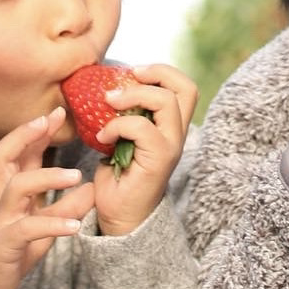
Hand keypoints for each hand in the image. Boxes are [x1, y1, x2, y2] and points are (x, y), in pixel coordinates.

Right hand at [0, 108, 94, 288]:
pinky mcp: (6, 242)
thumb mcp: (41, 226)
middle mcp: (2, 198)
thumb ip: (63, 207)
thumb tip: (91, 188)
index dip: (35, 130)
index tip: (57, 111)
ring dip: (47, 177)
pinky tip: (75, 227)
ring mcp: (2, 219)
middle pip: (3, 155)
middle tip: (49, 120)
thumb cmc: (10, 249)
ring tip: (76, 177)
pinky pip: (29, 229)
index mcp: (10, 190)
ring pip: (18, 187)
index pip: (18, 151)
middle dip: (24, 135)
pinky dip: (54, 225)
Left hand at [91, 63, 196, 235]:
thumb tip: (106, 87)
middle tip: (126, 79)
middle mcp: (177, 133)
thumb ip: (125, 114)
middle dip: (155, 74)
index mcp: (171, 125)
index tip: (134, 72)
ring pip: (165, 102)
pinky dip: (117, 125)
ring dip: (132, 96)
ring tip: (109, 103)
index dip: (163, 71)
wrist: (120, 217)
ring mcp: (171, 146)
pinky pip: (141, 128)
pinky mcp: (159, 159)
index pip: (184, 86)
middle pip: (186, 87)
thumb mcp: (122, 137)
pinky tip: (103, 138)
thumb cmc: (119, 176)